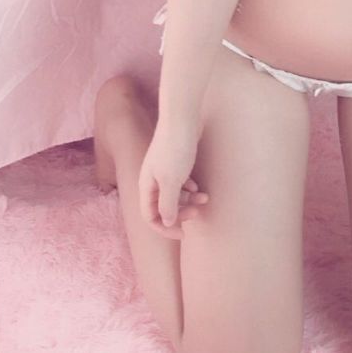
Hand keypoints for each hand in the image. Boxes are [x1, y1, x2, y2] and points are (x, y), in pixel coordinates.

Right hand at [138, 117, 208, 239]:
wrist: (182, 118)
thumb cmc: (175, 149)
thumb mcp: (171, 181)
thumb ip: (167, 204)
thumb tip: (166, 223)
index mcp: (146, 186)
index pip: (150, 216)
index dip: (165, 228)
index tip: (184, 234)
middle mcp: (152, 180)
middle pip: (163, 207)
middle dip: (180, 213)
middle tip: (198, 212)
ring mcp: (163, 170)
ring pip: (174, 194)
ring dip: (189, 201)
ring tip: (205, 198)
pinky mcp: (176, 162)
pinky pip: (180, 183)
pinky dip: (189, 188)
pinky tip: (198, 187)